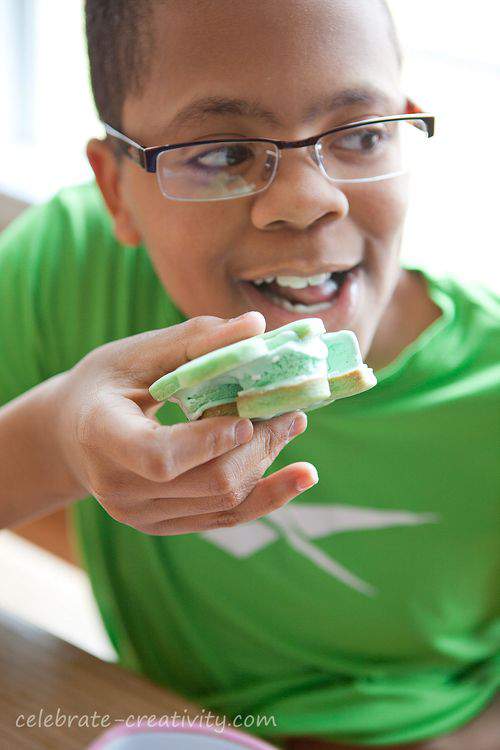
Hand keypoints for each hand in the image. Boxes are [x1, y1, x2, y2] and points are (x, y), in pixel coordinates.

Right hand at [55, 312, 317, 534]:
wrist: (70, 436)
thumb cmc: (105, 383)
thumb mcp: (138, 353)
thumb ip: (196, 341)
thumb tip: (258, 326)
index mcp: (102, 435)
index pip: (160, 455)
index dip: (211, 440)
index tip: (248, 416)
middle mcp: (119, 487)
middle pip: (208, 481)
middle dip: (260, 444)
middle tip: (292, 408)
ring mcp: (141, 515)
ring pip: (223, 500)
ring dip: (267, 461)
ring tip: (292, 424)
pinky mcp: (163, 525)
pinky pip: (224, 518)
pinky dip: (267, 495)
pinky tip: (300, 476)